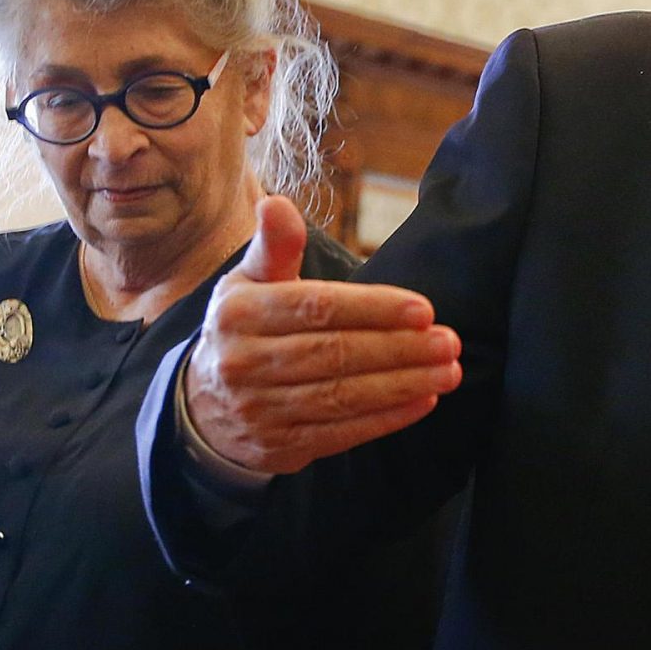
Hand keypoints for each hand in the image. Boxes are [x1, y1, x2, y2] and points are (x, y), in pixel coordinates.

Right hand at [184, 195, 462, 473]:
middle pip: (334, 354)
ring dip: (402, 385)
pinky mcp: (279, 446)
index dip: (373, 309)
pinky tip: (423, 400)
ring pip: (341, 396)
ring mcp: (260, 409)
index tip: (424, 309)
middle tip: (448, 341)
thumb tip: (276, 203)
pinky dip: (386, 419)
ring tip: (448, 371)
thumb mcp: (248, 283)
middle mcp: (244, 362)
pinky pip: (341, 432)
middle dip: (399, 348)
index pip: (316, 308)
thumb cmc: (245, 330)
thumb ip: (274, 247)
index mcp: (239, 314)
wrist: (202, 407)